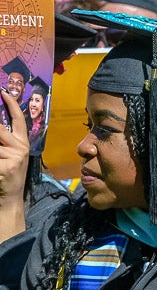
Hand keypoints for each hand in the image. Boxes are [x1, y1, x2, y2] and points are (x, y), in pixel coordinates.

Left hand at [0, 89, 28, 206]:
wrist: (8, 198)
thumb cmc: (6, 175)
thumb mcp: (8, 156)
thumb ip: (4, 141)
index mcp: (22, 143)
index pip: (18, 119)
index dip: (10, 104)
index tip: (2, 92)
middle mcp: (21, 148)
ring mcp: (14, 157)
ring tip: (0, 160)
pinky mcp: (6, 167)